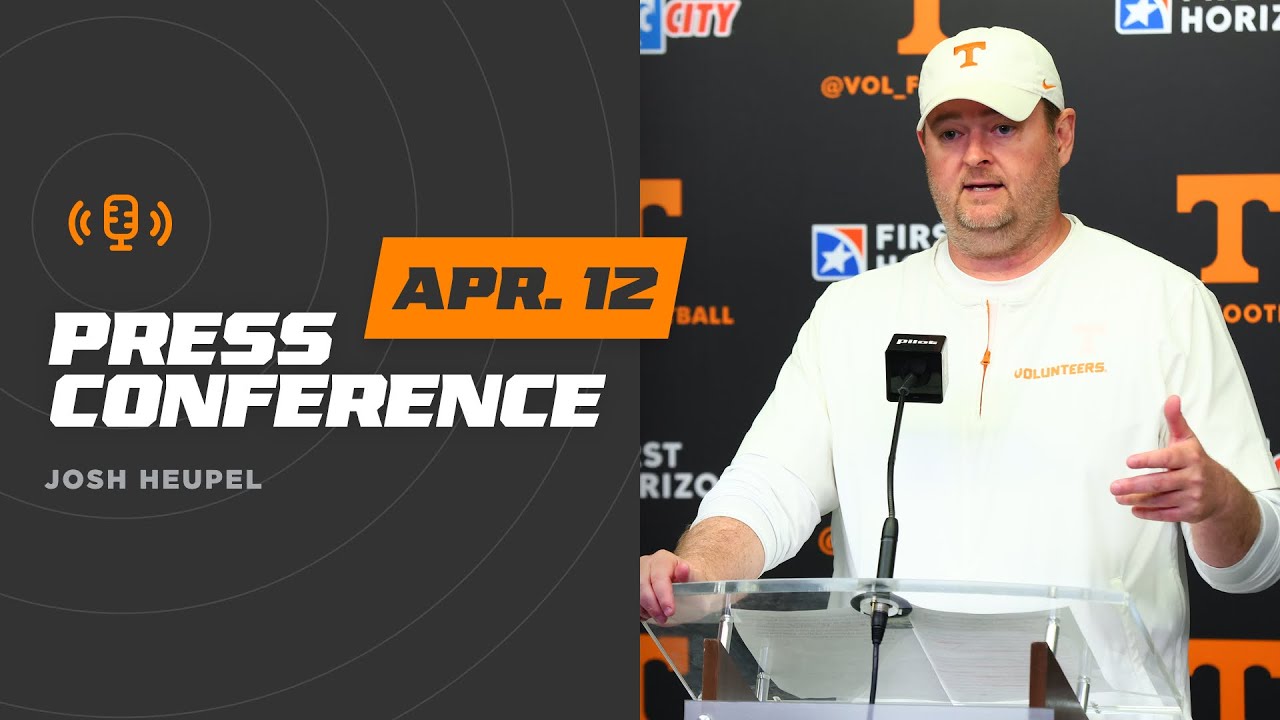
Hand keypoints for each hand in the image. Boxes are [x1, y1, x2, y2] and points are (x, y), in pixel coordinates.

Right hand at [639, 550, 699, 623]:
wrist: (680, 581)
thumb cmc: (686, 580)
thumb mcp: (693, 578)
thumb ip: (688, 575)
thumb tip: (683, 569)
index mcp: (662, 559)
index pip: (659, 577)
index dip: (663, 596)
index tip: (670, 611)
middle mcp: (647, 563)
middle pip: (642, 586)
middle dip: (653, 607)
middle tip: (664, 618)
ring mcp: (638, 573)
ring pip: (636, 594)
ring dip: (646, 609)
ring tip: (659, 615)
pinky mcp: (634, 584)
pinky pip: (633, 600)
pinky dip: (640, 610)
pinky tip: (650, 612)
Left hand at [1111, 395, 1234, 523]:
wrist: (1222, 492)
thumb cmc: (1197, 461)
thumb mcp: (1188, 440)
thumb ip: (1175, 420)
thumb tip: (1172, 398)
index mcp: (1191, 457)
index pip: (1167, 459)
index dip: (1148, 460)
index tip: (1129, 462)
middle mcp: (1194, 478)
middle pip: (1159, 483)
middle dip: (1134, 485)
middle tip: (1114, 487)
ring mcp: (1193, 497)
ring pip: (1160, 500)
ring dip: (1136, 499)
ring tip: (1118, 497)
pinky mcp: (1191, 513)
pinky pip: (1166, 515)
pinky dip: (1148, 513)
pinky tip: (1134, 509)